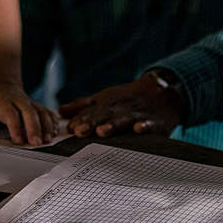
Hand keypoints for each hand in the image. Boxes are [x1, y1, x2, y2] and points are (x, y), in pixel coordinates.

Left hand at [0, 81, 58, 145]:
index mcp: (1, 102)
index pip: (9, 113)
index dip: (15, 126)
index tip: (18, 140)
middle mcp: (17, 100)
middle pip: (29, 111)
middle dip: (35, 127)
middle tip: (37, 143)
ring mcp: (29, 102)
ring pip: (41, 110)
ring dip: (46, 125)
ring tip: (48, 140)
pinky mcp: (37, 105)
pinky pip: (48, 110)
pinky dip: (53, 120)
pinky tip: (55, 132)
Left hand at [59, 75, 181, 138]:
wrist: (162, 91)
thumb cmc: (127, 98)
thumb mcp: (104, 98)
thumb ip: (82, 106)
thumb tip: (60, 112)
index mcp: (105, 104)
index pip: (89, 113)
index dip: (79, 120)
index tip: (69, 129)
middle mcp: (118, 109)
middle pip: (103, 116)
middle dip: (91, 123)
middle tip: (80, 132)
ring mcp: (136, 115)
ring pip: (123, 120)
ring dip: (112, 125)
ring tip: (102, 131)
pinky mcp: (154, 121)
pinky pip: (149, 124)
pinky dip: (145, 126)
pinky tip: (139, 130)